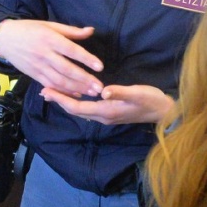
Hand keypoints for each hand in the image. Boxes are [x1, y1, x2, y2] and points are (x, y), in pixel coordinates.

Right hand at [0, 19, 101, 96]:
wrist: (5, 39)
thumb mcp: (49, 25)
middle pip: (67, 69)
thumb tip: (91, 31)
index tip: (99, 66)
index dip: (86, 58)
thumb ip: (71, 31)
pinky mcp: (34, 75)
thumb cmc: (30, 29)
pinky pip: (50, 85)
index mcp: (49, 38)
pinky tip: (76, 95)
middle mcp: (44, 54)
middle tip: (99, 87)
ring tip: (91, 93)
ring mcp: (38, 66)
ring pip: (59, 80)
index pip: (71, 50)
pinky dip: (63, 92)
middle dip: (84, 79)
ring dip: (76, 88)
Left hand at [42, 84, 173, 125]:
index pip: (77, 107)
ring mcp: (106, 116)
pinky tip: (73, 95)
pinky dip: (76, 101)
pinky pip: (87, 108)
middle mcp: (102, 116)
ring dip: (66, 101)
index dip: (60, 100)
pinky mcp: (110, 112)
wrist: (163, 112)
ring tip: (53, 92)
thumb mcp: (137, 94)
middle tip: (43, 90)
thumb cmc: (150, 101)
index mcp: (106, 111)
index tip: (46, 91)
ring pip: (80, 110)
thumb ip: (120, 92)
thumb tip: (103, 91)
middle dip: (59, 100)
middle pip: (75, 110)